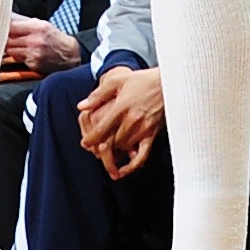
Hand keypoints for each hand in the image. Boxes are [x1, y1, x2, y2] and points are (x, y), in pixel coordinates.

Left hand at [0, 15, 60, 72]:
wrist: (70, 55)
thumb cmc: (53, 37)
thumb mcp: (42, 24)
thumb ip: (22, 21)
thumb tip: (6, 15)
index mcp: (37, 27)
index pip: (11, 25)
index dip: (1, 26)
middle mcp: (35, 40)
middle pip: (8, 39)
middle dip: (2, 37)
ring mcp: (34, 53)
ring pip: (10, 50)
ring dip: (8, 47)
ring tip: (12, 44)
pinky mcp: (33, 64)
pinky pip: (17, 58)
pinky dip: (17, 55)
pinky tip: (23, 52)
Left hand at [78, 64, 165, 178]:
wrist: (168, 83)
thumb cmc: (142, 80)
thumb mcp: (117, 81)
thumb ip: (98, 95)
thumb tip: (81, 106)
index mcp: (121, 107)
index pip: (102, 128)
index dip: (91, 139)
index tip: (85, 143)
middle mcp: (132, 120)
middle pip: (112, 141)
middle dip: (101, 148)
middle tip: (94, 150)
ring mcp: (143, 128)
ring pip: (124, 148)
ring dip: (114, 153)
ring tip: (107, 153)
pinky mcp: (153, 134)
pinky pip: (142, 155)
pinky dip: (132, 165)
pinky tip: (124, 170)